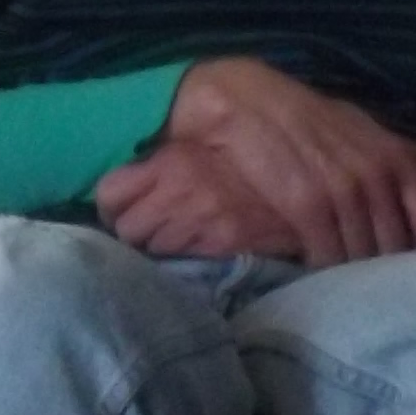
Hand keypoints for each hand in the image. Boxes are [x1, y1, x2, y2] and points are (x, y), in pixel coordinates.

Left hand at [94, 132, 313, 260]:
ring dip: (160, 248)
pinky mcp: (219, 242)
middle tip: (152, 231)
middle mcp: (180, 186)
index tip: (121, 214)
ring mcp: (199, 217)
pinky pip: (180, 263)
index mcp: (172, 159)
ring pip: (151, 248)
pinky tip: (198, 251)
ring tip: (181, 240)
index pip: (110, 192)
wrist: (306, 185)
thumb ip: (166, 164)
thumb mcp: (203, 151)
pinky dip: (184, 261)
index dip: (113, 208)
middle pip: (125, 226)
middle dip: (136, 232)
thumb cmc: (250, 165)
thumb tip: (127, 185)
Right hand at [158, 56, 415, 265]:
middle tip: (371, 282)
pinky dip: (324, 270)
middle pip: (396, 245)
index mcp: (396, 156)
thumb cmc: (305, 117)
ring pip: (362, 254)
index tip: (404, 261)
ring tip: (345, 285)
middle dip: (386, 268)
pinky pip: (327, 255)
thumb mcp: (362, 127)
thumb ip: (398, 154)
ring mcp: (343, 190)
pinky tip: (317, 272)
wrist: (246, 102)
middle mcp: (377, 174)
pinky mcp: (307, 205)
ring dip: (354, 276)